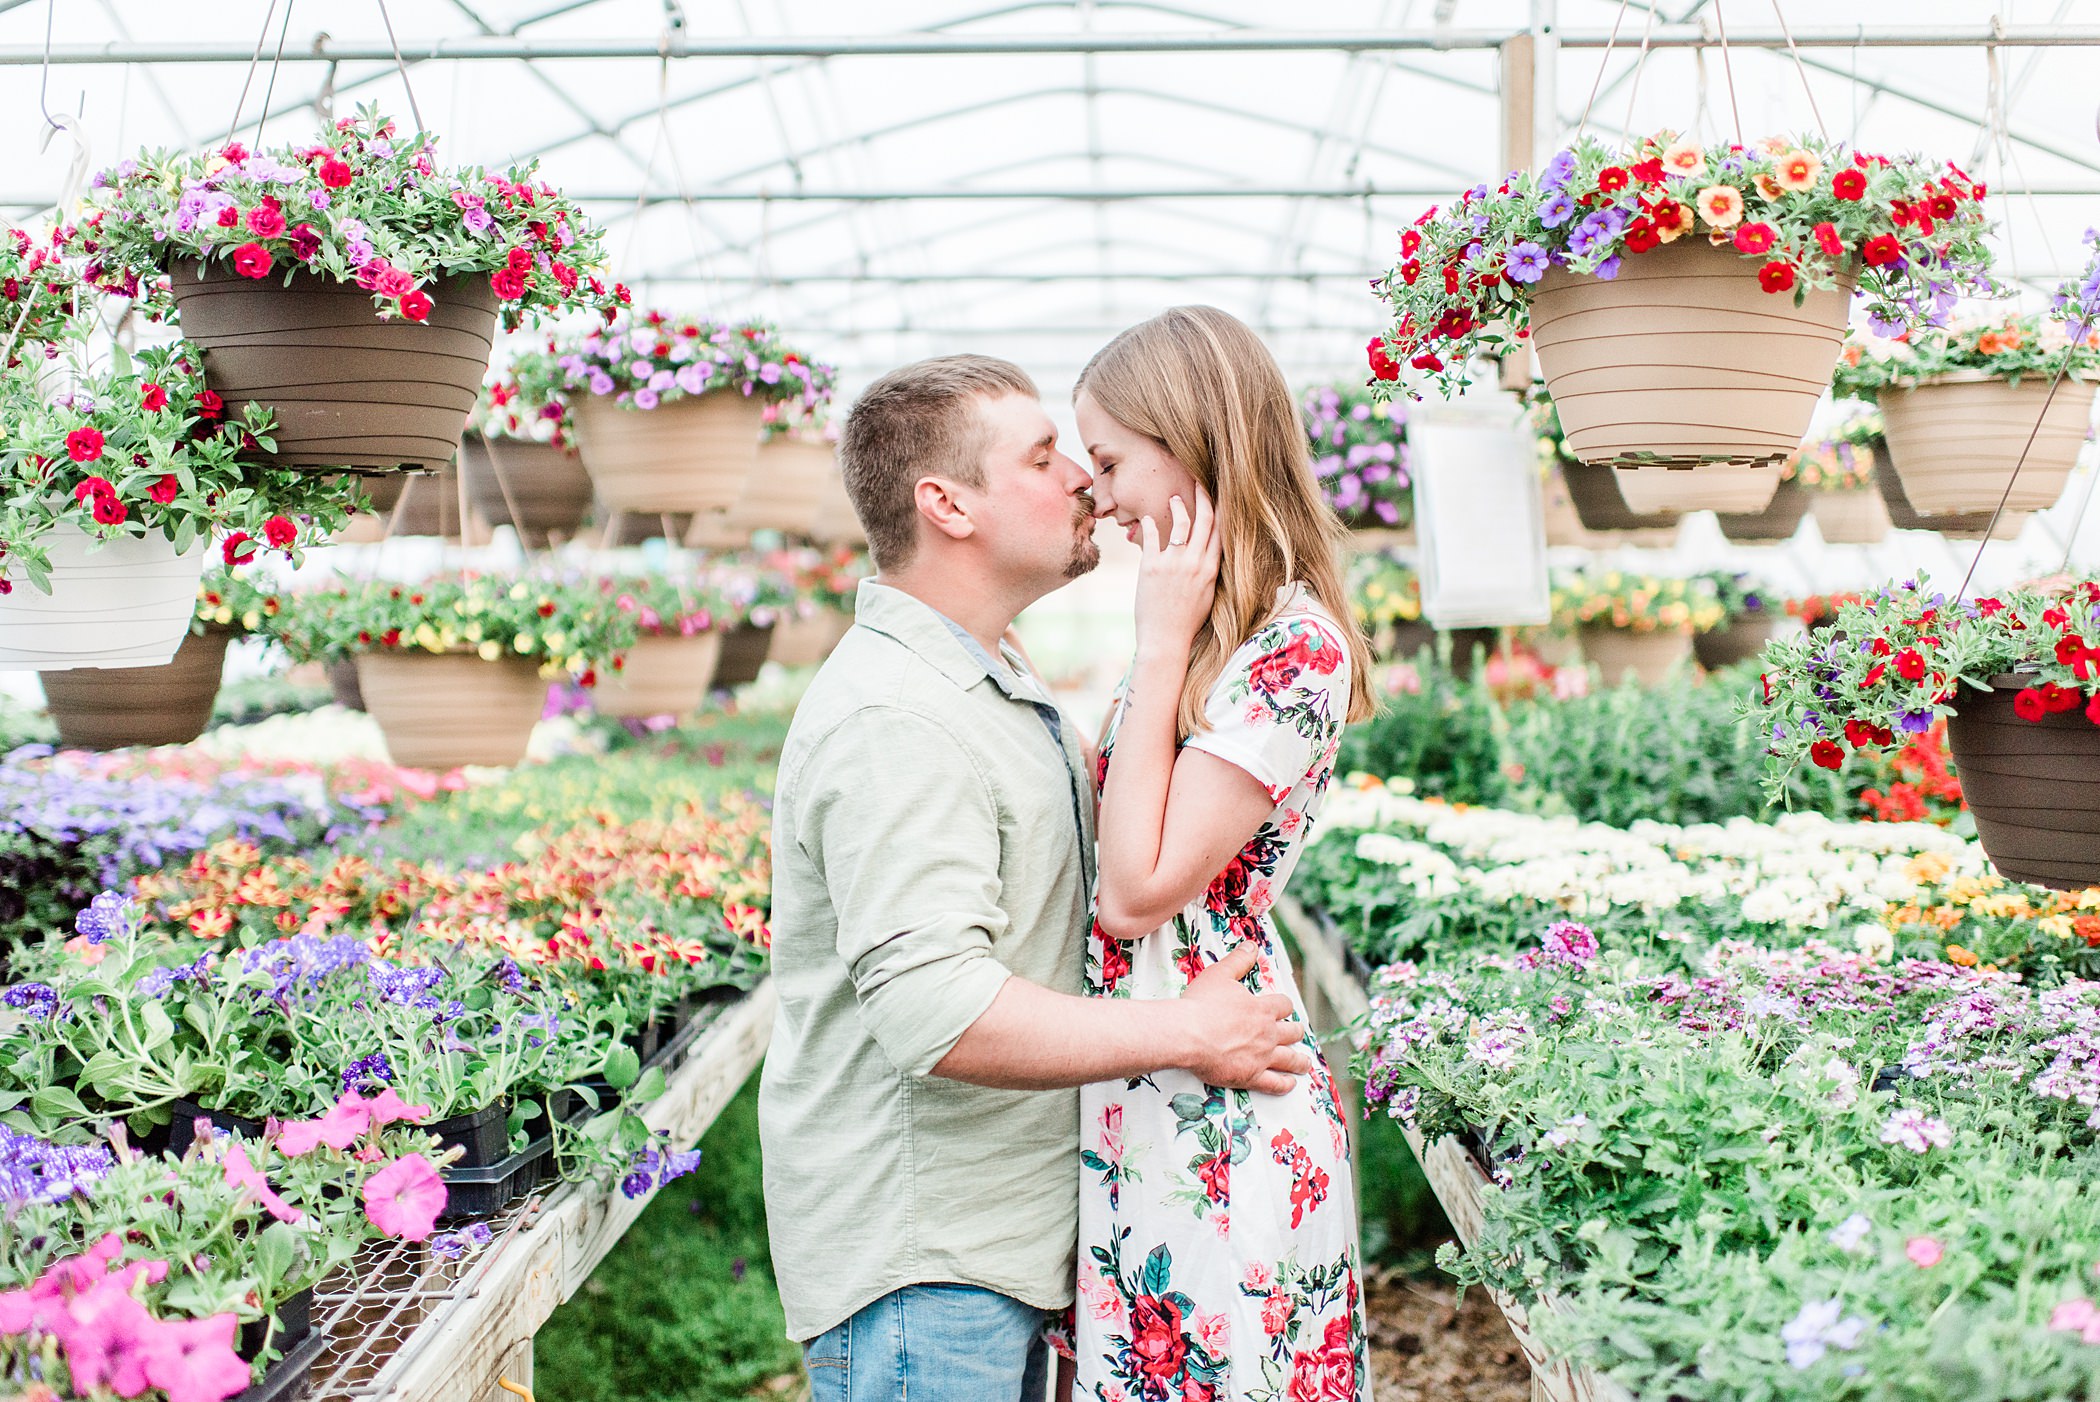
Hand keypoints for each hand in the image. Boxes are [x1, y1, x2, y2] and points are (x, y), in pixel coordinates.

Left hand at [1133, 492, 1219, 654]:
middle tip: (1199, 483)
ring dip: (1178, 506)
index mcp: (1211, 569)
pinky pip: (1151, 537)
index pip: (1220, 531)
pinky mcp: (1151, 567)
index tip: (1218, 495)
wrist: (1166, 640)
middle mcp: (1194, 563)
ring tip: (1174, 498)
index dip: (1220, 509)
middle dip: (1203, 497)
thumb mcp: (1207, 595)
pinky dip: (1149, 525)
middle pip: (1204, 520)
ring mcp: (1173, 564)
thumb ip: (1208, 572)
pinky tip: (1146, 519)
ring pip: (1181, 523)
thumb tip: (1210, 555)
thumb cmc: (1187, 621)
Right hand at [1173, 941, 1310, 1094]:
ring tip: (1304, 1064)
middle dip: (1295, 1032)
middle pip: (1292, 1032)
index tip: (1283, 1009)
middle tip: (1296, 1034)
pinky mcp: (1251, 1076)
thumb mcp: (1219, 974)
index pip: (1284, 1005)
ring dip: (1299, 1061)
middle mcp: (1267, 1033)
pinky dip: (1284, 1085)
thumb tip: (1252, 945)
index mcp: (1262, 1009)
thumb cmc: (1201, 1004)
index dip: (1284, 1007)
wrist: (1188, 1034)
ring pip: (1290, 1059)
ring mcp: (1262, 1056)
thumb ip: (1238, 960)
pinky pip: (1274, 1084)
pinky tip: (1289, 1085)